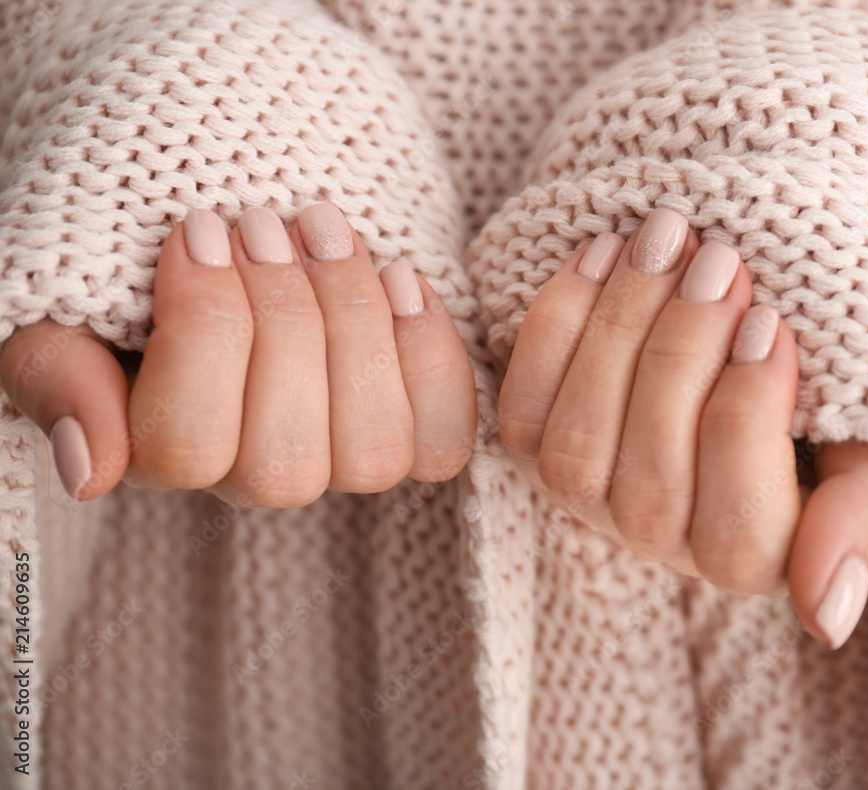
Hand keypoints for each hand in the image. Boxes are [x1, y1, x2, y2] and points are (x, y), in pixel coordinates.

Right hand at [0, 204, 476, 507]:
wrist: (236, 235)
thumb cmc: (142, 275)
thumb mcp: (70, 311)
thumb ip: (61, 379)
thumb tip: (90, 472)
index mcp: (164, 455)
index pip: (187, 448)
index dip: (203, 330)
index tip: (196, 229)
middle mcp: (258, 476)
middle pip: (286, 463)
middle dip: (284, 322)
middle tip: (265, 223)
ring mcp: (340, 461)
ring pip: (373, 455)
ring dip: (356, 326)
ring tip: (327, 233)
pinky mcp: (413, 434)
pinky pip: (444, 437)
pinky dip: (430, 354)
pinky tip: (401, 278)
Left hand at [498, 208, 867, 647]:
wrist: (748, 348)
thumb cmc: (825, 410)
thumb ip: (865, 519)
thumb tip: (828, 617)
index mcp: (749, 559)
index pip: (738, 526)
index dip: (749, 419)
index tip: (772, 323)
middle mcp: (656, 541)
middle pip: (650, 476)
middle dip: (681, 355)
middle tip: (717, 259)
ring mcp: (586, 498)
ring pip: (578, 442)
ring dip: (616, 331)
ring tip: (662, 241)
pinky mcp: (534, 449)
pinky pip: (524, 402)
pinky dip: (556, 323)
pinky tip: (602, 254)